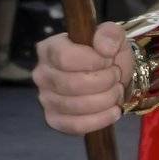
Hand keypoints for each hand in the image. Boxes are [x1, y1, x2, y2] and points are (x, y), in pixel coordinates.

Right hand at [33, 21, 133, 135]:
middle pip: (71, 84)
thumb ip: (110, 34)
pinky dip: (99, 120)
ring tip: (116, 91)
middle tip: (116, 76)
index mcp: (50, 48)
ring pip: (75, 107)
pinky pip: (75, 126)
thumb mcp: (113, 36)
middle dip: (103, 82)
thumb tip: (104, 48)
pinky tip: (113, 111)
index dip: (92, 61)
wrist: (110, 75)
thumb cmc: (106, 53)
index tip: (109, 60)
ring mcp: (46, 99)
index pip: (65, 58)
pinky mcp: (54, 120)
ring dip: (105, 100)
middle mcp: (42, 74)